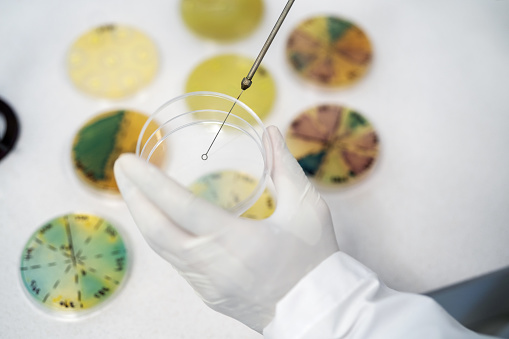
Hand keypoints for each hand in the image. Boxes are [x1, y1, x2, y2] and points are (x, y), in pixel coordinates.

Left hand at [114, 126, 338, 331]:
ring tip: (135, 192)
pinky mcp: (208, 294)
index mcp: (234, 240)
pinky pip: (176, 262)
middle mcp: (212, 264)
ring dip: (144, 218)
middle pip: (157, 230)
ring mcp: (207, 284)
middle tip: (121, 169)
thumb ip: (285, 166)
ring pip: (162, 249)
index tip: (128, 162)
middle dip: (134, 197)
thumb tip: (271, 133)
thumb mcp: (306, 208)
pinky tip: (162, 221)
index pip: (180, 207)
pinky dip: (163, 237)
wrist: (319, 312)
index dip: (151, 183)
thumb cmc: (315, 260)